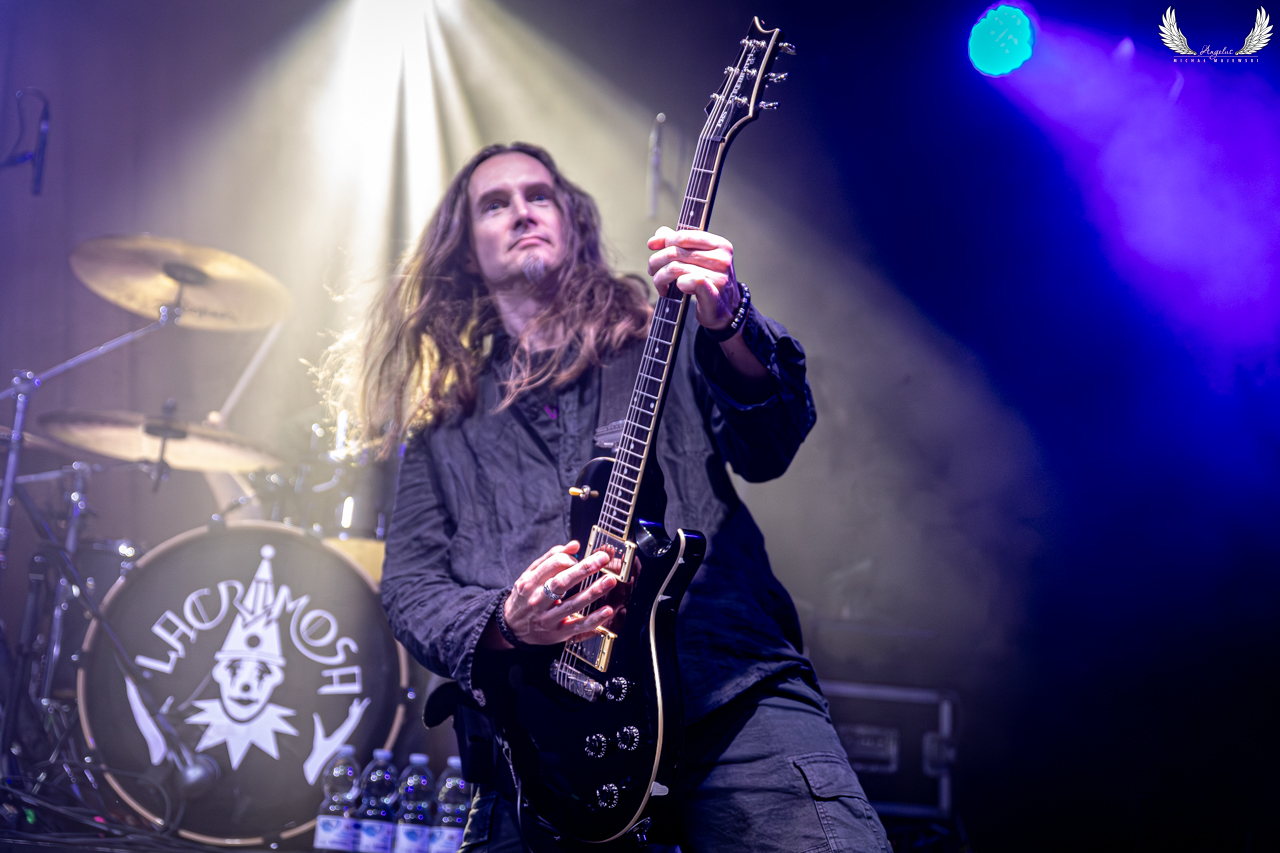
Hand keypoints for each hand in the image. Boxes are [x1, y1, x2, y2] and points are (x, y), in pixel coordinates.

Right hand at [502, 541, 618, 645]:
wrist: (512, 627)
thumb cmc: (525, 597)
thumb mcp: (530, 574)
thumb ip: (551, 558)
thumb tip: (574, 545)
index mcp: (530, 583)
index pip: (552, 565)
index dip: (570, 558)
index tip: (582, 556)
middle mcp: (537, 601)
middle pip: (562, 582)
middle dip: (584, 569)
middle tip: (602, 559)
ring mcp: (548, 619)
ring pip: (572, 604)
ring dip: (593, 592)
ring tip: (609, 581)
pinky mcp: (558, 633)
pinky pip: (578, 626)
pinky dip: (594, 619)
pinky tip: (607, 610)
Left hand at [647, 227, 740, 333]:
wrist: (724, 309)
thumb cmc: (708, 282)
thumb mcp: (696, 258)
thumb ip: (678, 243)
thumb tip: (659, 235)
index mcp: (720, 245)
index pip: (684, 236)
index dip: (664, 241)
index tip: (652, 248)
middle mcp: (722, 259)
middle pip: (675, 252)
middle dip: (657, 261)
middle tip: (652, 270)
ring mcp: (719, 277)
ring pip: (675, 268)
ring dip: (660, 277)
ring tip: (660, 284)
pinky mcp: (712, 294)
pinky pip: (688, 281)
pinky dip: (674, 284)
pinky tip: (672, 289)